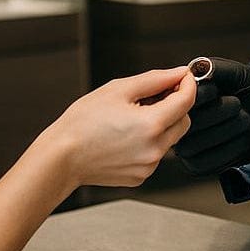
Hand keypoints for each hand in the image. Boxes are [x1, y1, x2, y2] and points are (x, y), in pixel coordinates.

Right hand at [51, 67, 194, 187]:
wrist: (62, 157)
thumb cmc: (82, 123)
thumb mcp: (118, 90)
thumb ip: (155, 80)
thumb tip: (178, 74)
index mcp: (151, 125)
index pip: (186, 101)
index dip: (187, 84)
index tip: (183, 76)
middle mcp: (155, 149)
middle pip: (183, 121)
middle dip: (175, 106)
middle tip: (153, 96)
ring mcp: (149, 166)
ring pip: (170, 138)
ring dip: (161, 124)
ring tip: (132, 117)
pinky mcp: (141, 176)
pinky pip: (155, 154)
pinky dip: (149, 142)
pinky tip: (126, 135)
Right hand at [173, 58, 249, 175]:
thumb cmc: (246, 91)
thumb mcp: (237, 73)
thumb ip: (217, 68)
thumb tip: (199, 69)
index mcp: (177, 96)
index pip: (178, 100)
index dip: (198, 96)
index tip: (217, 90)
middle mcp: (174, 123)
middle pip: (186, 122)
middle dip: (218, 111)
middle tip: (237, 103)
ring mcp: (184, 147)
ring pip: (195, 143)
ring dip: (226, 129)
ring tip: (244, 118)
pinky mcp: (196, 165)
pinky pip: (205, 161)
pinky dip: (228, 148)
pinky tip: (241, 136)